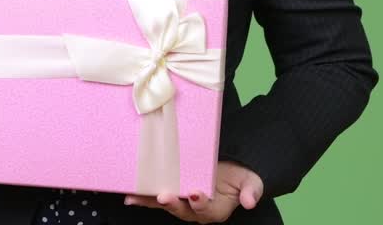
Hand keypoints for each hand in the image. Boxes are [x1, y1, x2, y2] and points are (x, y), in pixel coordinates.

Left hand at [123, 161, 263, 222]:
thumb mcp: (251, 182)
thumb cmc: (242, 178)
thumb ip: (251, 191)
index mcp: (217, 210)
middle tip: (165, 196)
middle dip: (173, 204)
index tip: (195, 193)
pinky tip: (131, 196)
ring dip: (151, 202)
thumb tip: (249, 201)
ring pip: (167, 205)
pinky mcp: (176, 193)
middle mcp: (197, 210)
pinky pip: (158, 198)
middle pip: (183, 211)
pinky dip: (145, 198)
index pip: (207, 210)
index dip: (201, 204)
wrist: (234, 171)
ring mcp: (184, 202)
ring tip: (136, 198)